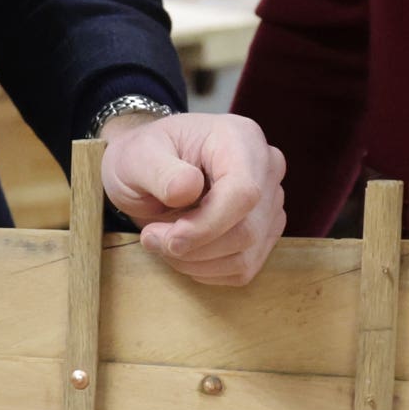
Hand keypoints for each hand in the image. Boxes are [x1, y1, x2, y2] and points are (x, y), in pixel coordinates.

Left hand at [100, 110, 286, 285]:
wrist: (150, 167)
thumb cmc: (146, 156)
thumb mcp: (138, 155)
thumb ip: (160, 171)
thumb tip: (187, 189)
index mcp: (241, 139)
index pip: (243, 192)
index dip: (208, 225)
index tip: (169, 239)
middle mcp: (266, 169)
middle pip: (247, 230)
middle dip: (194, 246)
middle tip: (152, 238)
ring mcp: (270, 203)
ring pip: (245, 256)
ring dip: (196, 261)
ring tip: (162, 240)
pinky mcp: (264, 233)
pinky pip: (242, 268)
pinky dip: (206, 270)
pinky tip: (184, 250)